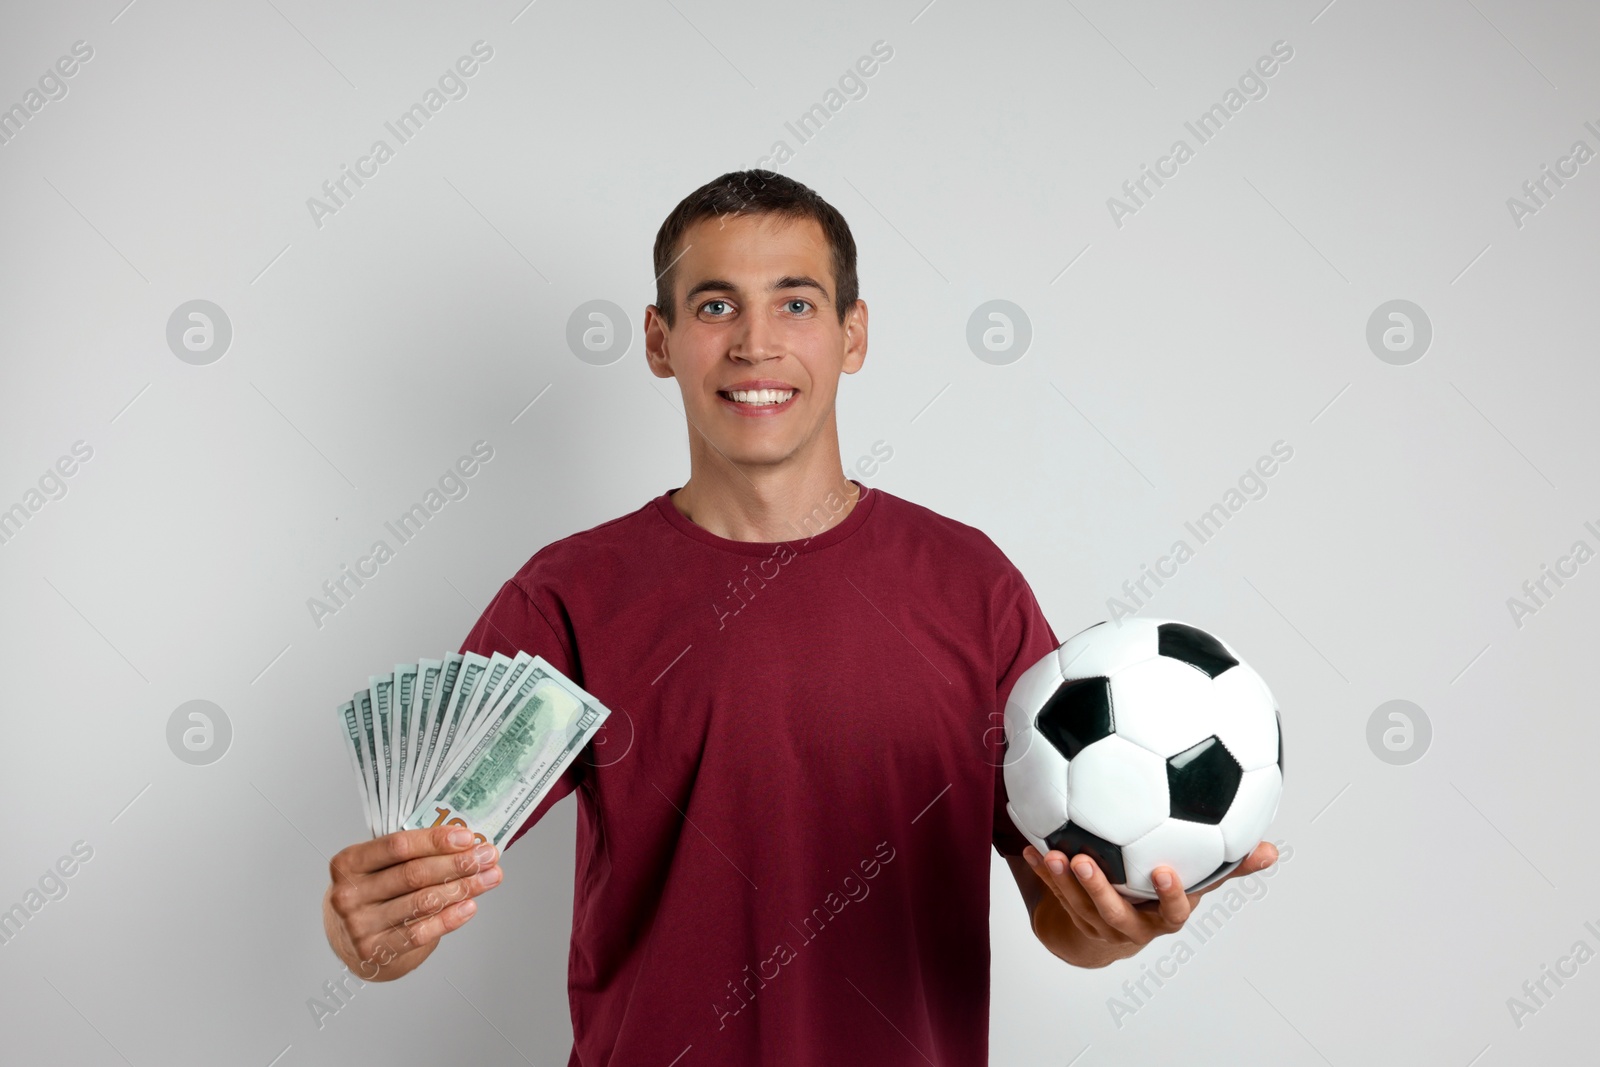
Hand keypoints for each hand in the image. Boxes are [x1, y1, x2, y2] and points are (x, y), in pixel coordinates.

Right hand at [323, 826, 502, 980]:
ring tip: (490, 877)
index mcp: (349, 862)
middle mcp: (348, 894)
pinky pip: (420, 933)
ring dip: (462, 888)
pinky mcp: (374, 951)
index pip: (397, 846)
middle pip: (414, 874)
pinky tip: (470, 906)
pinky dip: (449, 919)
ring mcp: (359, 925)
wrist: (350, 942)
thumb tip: (467, 844)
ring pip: (422, 902)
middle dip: (457, 863)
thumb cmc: (375, 894)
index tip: (468, 837)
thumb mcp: (382, 868)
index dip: (435, 840)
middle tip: (488, 856)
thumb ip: (415, 855)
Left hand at [1022, 840, 1278, 962]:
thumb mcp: (1196, 883)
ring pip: (1077, 905)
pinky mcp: (1070, 913)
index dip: (1169, 896)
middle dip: (1098, 890)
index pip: (1172, 914)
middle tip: (1083, 861)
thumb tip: (1271, 850)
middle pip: (1113, 913)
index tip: (1163, 870)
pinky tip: (1027, 846)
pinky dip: (1040, 872)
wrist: (1115, 929)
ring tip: (1049, 853)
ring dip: (1060, 880)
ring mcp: (1096, 922)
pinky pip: (1052, 894)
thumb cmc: (1160, 895)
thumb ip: (1228, 867)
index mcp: (1160, 918)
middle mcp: (1128, 925)